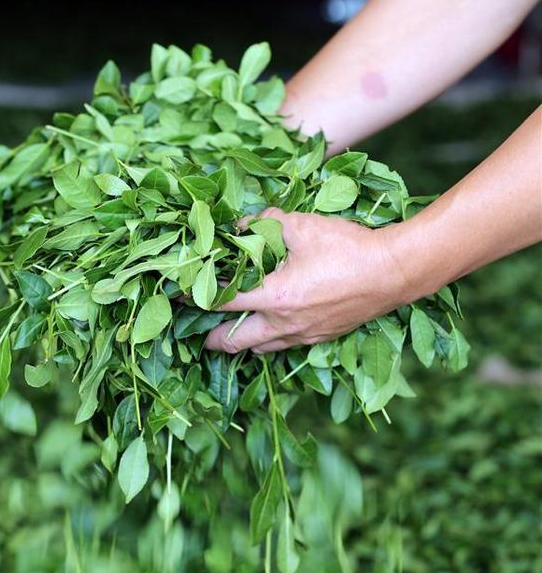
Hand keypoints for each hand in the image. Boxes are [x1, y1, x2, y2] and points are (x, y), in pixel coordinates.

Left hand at [205, 208, 409, 353]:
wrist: (394, 272)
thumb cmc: (349, 247)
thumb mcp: (302, 225)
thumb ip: (265, 224)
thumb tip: (242, 225)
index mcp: (274, 297)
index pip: (221, 302)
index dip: (195, 298)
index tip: (178, 294)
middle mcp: (284, 324)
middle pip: (234, 342)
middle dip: (212, 339)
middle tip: (198, 330)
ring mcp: (303, 335)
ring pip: (260, 348)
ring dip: (240, 341)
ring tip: (229, 330)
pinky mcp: (320, 337)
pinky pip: (285, 346)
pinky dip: (268, 340)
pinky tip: (269, 327)